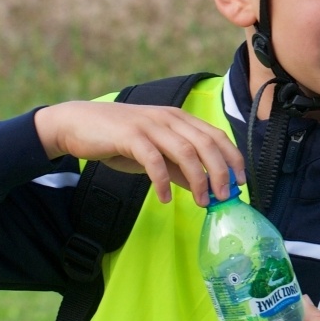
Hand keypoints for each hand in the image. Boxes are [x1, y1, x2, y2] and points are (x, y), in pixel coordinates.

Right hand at [33, 100, 245, 204]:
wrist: (78, 124)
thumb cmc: (119, 140)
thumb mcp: (155, 154)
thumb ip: (178, 168)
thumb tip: (204, 187)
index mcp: (179, 119)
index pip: (216, 135)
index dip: (232, 158)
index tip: (241, 181)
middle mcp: (169, 118)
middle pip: (206, 143)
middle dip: (221, 171)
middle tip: (225, 196)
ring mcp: (150, 125)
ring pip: (185, 150)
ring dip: (197, 179)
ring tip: (202, 202)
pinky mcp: (130, 136)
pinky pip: (153, 160)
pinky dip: (162, 181)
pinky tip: (165, 198)